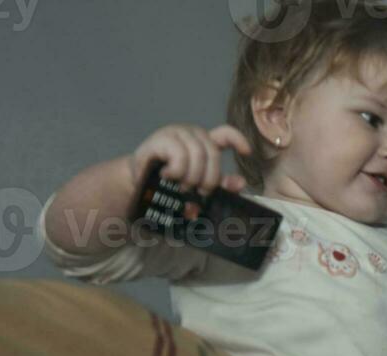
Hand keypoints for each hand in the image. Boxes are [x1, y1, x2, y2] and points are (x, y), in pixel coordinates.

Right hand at [129, 124, 251, 196]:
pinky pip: (180, 156)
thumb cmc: (171, 183)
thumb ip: (221, 184)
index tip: (247, 153)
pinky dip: (178, 172)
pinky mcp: (161, 139)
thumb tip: (241, 183)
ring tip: (182, 186)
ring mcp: (176, 133)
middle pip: (213, 152)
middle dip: (209, 177)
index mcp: (203, 142)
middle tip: (199, 191)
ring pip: (198, 155)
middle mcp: (191, 133)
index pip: (226, 133)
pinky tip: (168, 176)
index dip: (238, 140)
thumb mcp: (199, 184)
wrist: (139, 183)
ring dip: (192, 177)